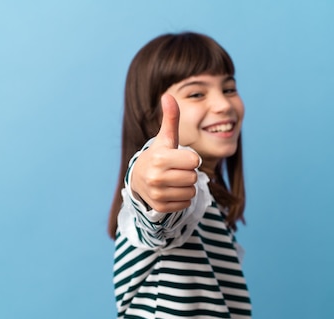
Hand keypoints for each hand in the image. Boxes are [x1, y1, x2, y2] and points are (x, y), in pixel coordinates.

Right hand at [130, 94, 200, 212]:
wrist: (139, 178)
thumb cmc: (158, 155)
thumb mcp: (165, 138)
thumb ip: (171, 118)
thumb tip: (168, 95)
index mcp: (159, 158)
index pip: (194, 160)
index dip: (190, 159)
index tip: (179, 158)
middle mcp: (156, 177)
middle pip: (193, 177)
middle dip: (188, 173)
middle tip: (176, 170)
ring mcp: (157, 194)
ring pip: (191, 192)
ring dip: (186, 186)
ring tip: (173, 180)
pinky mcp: (160, 207)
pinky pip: (185, 204)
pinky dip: (181, 198)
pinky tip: (170, 191)